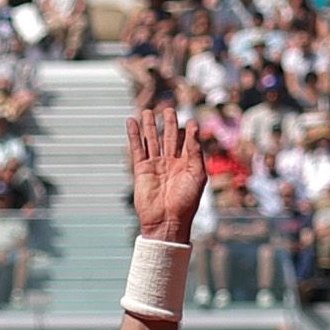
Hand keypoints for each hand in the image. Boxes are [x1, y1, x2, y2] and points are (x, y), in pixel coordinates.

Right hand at [129, 99, 206, 242]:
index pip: (187, 142)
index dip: (188, 131)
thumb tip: (194, 126)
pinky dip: (134, 135)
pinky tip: (132, 122)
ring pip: (152, 140)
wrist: (167, 221)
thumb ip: (194, 150)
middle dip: (168, 123)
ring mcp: (155, 165)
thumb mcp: (197, 174)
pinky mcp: (142, 169)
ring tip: (148, 111)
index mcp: (187, 164)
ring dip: (150, 126)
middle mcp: (171, 163)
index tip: (189, 120)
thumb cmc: (186, 202)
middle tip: (167, 109)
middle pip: (169, 138)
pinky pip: (137, 148)